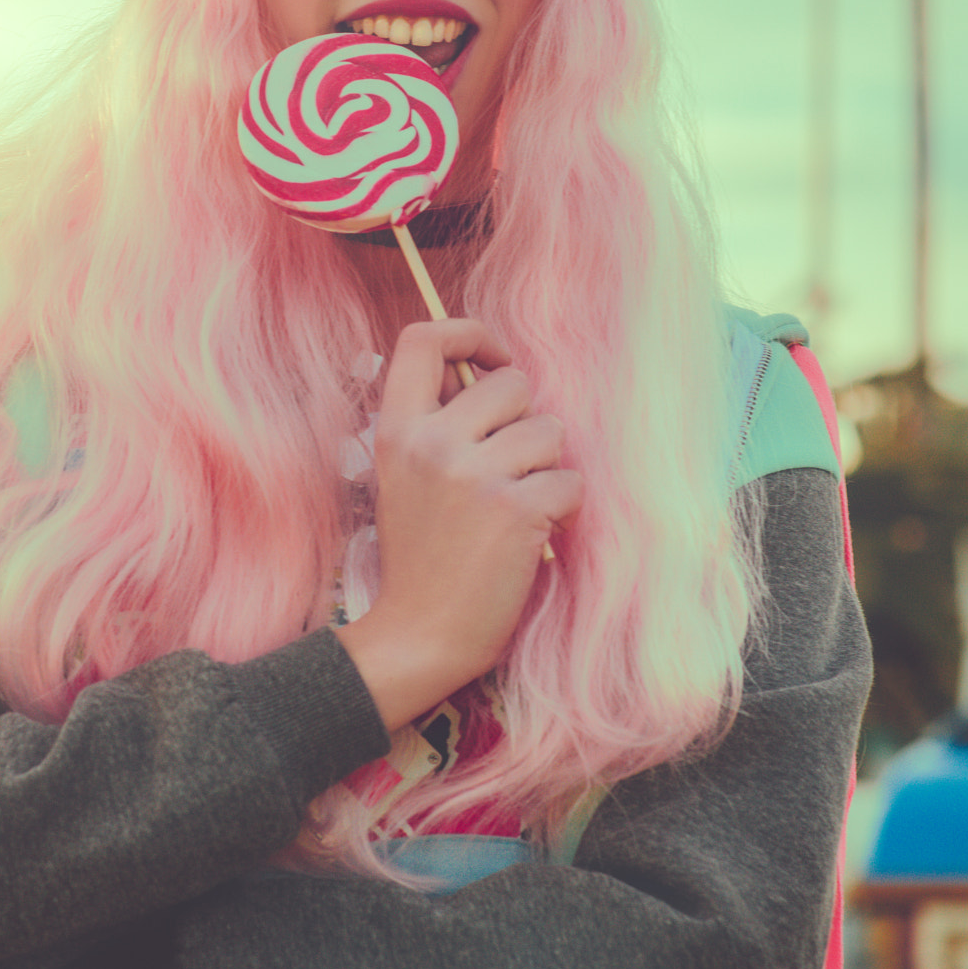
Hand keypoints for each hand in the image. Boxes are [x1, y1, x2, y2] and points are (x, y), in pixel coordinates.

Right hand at [340, 319, 583, 729]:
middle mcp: (432, 442)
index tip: (490, 364)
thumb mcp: (402, 476)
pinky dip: (564, 509)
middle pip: (512, 383)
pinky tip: (536, 535)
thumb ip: (434, 422)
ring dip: (548, 469)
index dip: (469, 335)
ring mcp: (474, 475)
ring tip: (520, 506)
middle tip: (510, 468)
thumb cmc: (420, 557)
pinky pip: (570, 480)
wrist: (421, 634)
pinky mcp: (517, 511)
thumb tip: (481, 370)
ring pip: (550, 431)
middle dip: (526, 422)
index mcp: (397, 429)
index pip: (423, 338)